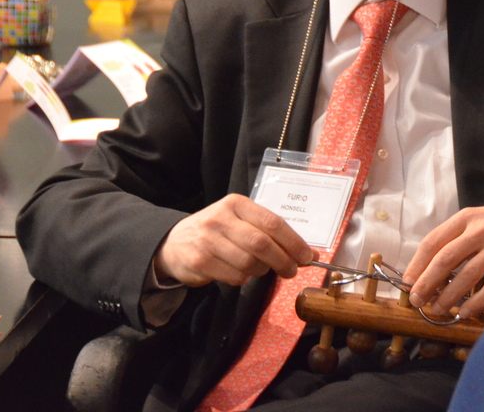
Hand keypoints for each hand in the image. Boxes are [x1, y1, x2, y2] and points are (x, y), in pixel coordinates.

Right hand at [154, 194, 313, 286]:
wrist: (174, 243)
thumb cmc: (218, 231)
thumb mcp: (241, 222)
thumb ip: (271, 234)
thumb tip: (309, 254)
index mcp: (237, 204)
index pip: (272, 222)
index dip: (293, 242)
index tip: (308, 256)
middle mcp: (221, 219)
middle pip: (262, 244)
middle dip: (283, 261)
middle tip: (292, 271)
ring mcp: (208, 240)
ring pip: (249, 263)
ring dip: (262, 271)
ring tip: (262, 269)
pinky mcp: (199, 262)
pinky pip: (234, 276)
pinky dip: (244, 279)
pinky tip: (240, 273)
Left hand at [403, 204, 483, 318]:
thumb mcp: (477, 222)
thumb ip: (454, 241)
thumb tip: (425, 271)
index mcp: (467, 218)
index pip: (434, 241)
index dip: (417, 264)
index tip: (407, 283)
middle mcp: (482, 230)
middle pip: (446, 259)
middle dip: (427, 283)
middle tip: (417, 301)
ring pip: (467, 276)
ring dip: (448, 297)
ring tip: (437, 310)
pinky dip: (476, 304)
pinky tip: (465, 313)